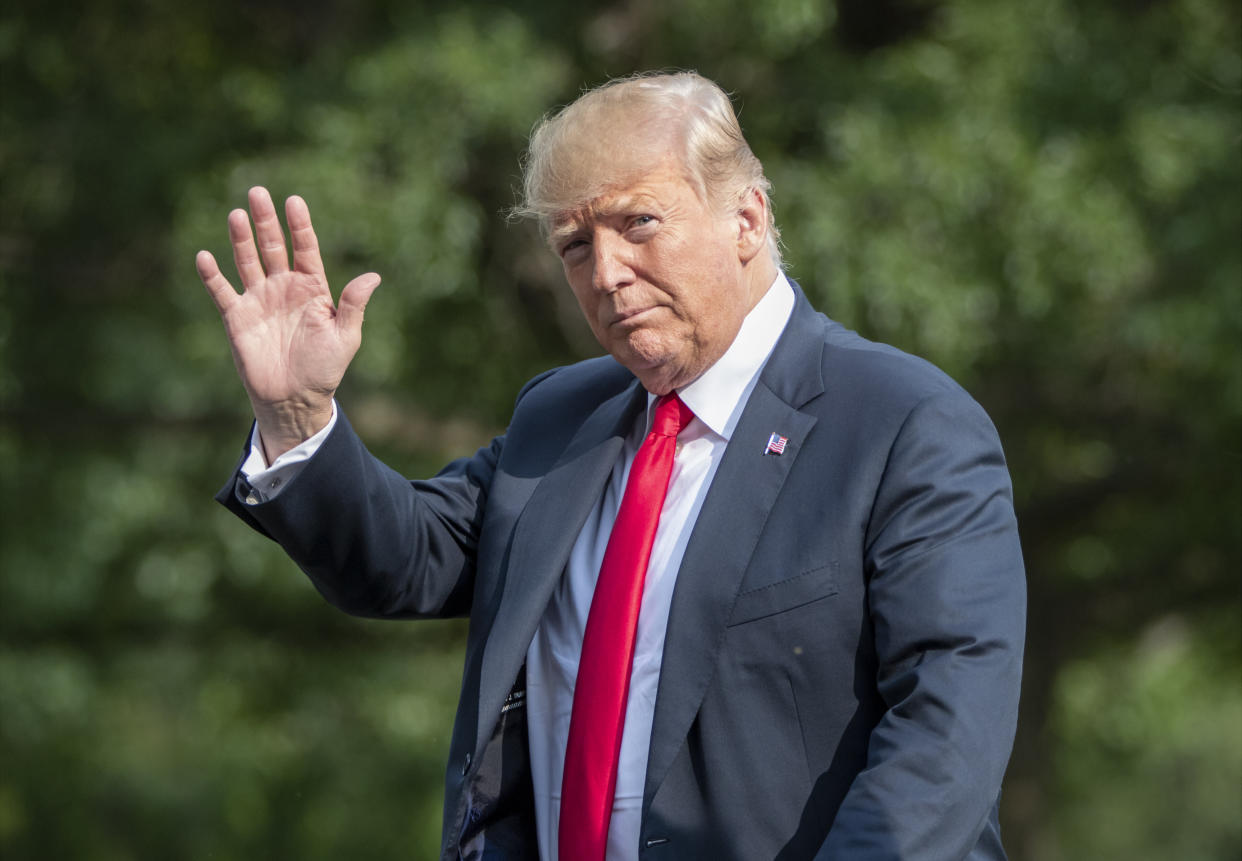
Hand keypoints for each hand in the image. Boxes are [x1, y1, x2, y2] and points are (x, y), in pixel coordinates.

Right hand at [196, 186, 379, 460]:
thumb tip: (373, 276)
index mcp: (312, 288)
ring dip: (241, 240)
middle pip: (274, 246)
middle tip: (258, 193)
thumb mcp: (345, 336)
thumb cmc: (325, 368)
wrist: (295, 398)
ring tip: (237, 215)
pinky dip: (212, 275)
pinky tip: (205, 257)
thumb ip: (354, 304)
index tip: (293, 201)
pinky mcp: (236, 317)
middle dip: (266, 221)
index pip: (305, 248)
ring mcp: (259, 300)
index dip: (299, 225)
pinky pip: (222, 291)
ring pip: (248, 261)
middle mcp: (283, 287)